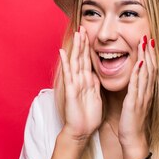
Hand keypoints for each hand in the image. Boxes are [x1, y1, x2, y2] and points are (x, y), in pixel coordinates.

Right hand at [58, 26, 101, 142]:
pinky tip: (63, 52)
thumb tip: (96, 73)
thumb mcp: (95, 96)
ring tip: (76, 34)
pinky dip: (66, 63)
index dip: (89, 47)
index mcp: (87, 81)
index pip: (88, 60)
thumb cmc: (88, 116)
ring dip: (76, 48)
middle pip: (81, 57)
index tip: (90, 34)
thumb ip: (94, 84)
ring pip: (76, 62)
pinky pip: (69, 75)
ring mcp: (74, 84)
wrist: (81, 131)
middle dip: (82, 42)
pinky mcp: (71, 91)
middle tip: (83, 27)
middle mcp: (80, 80)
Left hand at [118, 35, 156, 148]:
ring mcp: (142, 97)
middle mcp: (146, 92)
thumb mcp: (134, 101)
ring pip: (146, 73)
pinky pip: (137, 85)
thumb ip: (135, 90)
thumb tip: (134, 79)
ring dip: (146, 57)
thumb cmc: (131, 120)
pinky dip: (138, 73)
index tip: (148, 41)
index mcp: (146, 91)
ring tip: (144, 43)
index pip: (150, 69)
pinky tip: (138, 63)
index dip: (150, 55)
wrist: (132, 137)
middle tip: (148, 36)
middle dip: (149, 51)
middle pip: (151, 67)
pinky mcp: (134, 102)